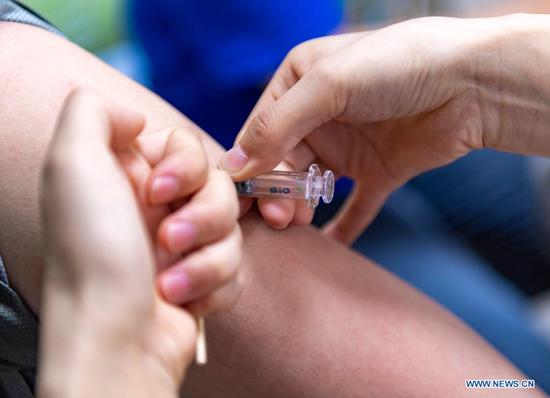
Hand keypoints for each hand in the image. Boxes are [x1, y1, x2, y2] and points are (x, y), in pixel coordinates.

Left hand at [38, 90, 239, 396]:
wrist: (113, 340)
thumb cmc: (92, 253)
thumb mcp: (72, 162)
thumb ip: (93, 112)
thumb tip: (136, 119)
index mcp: (128, 178)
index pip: (186, 146)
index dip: (186, 165)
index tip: (160, 191)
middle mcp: (154, 209)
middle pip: (219, 186)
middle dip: (204, 215)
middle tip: (167, 240)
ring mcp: (180, 247)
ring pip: (233, 229)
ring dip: (208, 258)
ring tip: (170, 284)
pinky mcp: (202, 281)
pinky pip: (237, 267)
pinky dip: (213, 285)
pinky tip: (181, 302)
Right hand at [220, 14, 549, 243]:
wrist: (473, 83)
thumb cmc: (399, 66)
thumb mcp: (328, 84)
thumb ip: (276, 125)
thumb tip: (233, 167)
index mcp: (299, 84)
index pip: (258, 131)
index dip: (249, 166)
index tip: (242, 199)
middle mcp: (319, 115)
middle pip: (281, 163)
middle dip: (275, 191)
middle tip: (279, 216)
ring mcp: (349, 145)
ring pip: (309, 186)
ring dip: (299, 207)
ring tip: (299, 223)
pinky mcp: (378, 170)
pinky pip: (354, 205)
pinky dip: (341, 227)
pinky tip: (327, 246)